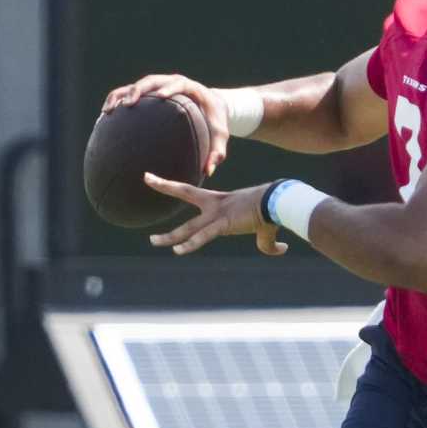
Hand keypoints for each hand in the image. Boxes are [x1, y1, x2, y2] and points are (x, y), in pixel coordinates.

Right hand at [102, 73, 229, 176]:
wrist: (210, 106)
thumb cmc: (214, 121)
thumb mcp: (220, 135)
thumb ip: (217, 151)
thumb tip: (209, 171)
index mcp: (191, 88)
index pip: (179, 83)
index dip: (170, 88)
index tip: (162, 96)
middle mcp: (171, 83)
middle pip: (152, 80)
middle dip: (139, 90)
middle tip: (128, 103)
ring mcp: (158, 86)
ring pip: (135, 85)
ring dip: (121, 95)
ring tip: (108, 110)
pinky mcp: (148, 93)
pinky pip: (128, 92)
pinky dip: (117, 100)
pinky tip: (106, 115)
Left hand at [145, 178, 285, 256]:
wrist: (278, 202)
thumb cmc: (274, 212)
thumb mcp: (266, 229)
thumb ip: (267, 243)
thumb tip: (280, 249)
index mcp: (221, 202)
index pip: (190, 191)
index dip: (172, 185)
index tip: (154, 176)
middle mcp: (215, 205)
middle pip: (184, 192)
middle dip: (164, 186)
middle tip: (146, 178)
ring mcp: (217, 214)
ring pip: (188, 227)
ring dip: (170, 236)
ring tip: (153, 241)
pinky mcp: (223, 224)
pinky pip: (203, 236)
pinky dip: (190, 244)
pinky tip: (178, 251)